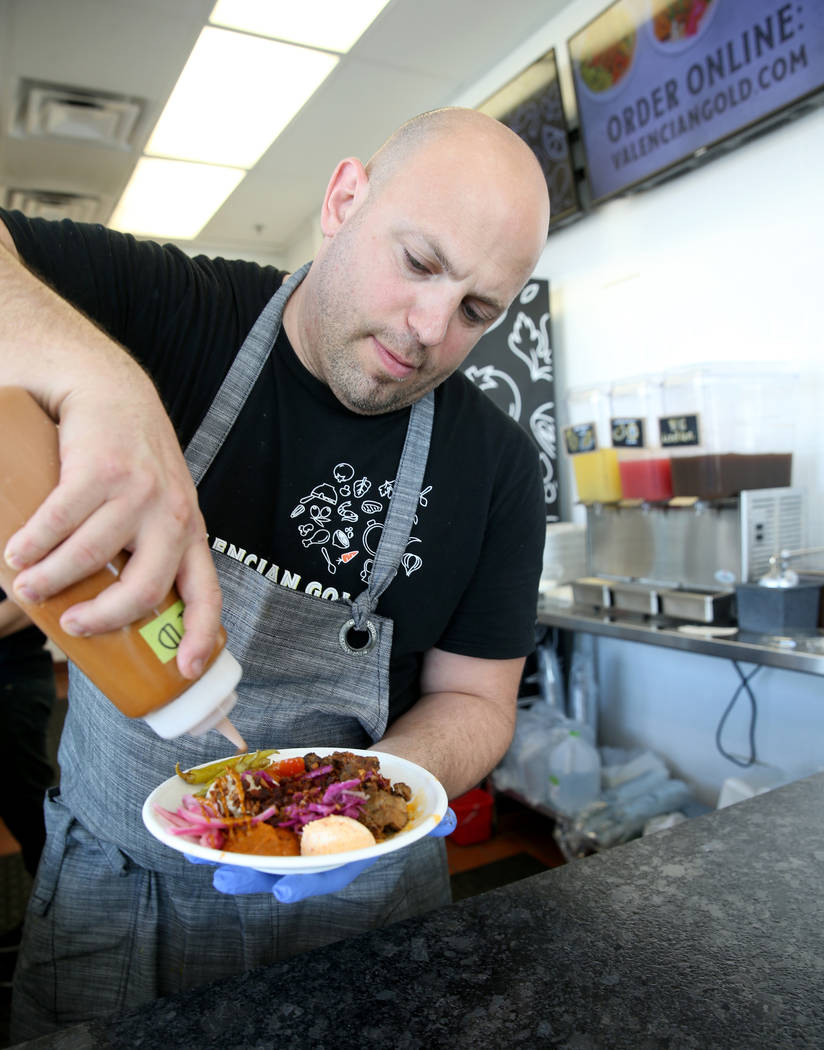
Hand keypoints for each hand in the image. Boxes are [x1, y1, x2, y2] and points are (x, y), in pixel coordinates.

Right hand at [3, 386, 220, 678]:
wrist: (110, 389)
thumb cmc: (130, 460)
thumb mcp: (156, 505)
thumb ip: (142, 547)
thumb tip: (103, 607)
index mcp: (190, 531)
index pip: (206, 593)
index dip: (199, 635)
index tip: (182, 670)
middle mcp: (173, 514)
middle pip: (144, 588)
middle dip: (104, 617)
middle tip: (72, 626)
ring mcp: (139, 491)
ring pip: (91, 556)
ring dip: (50, 580)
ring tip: (25, 585)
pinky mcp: (100, 469)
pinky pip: (60, 520)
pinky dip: (32, 543)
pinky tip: (14, 553)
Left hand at [188, 808, 457, 902]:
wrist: (392, 778)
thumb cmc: (403, 796)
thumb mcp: (421, 807)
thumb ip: (432, 820)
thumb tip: (445, 822)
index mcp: (350, 854)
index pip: (327, 873)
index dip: (306, 881)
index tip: (284, 890)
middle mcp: (321, 850)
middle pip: (282, 868)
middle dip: (251, 875)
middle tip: (222, 877)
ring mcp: (300, 834)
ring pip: (260, 850)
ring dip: (227, 853)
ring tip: (194, 854)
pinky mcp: (286, 812)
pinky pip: (253, 821)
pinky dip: (225, 825)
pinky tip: (196, 826)